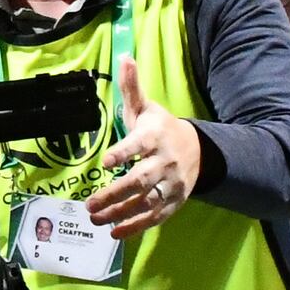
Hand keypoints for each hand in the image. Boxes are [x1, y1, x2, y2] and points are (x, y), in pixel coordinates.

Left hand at [83, 58, 202, 237]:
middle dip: (115, 193)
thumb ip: (132, 87)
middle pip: (140, 180)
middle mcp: (164, 162)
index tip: (105, 161)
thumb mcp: (146, 108)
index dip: (123, 152)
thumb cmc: (161, 128)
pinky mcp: (173, 202)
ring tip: (95, 218)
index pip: (138, 145)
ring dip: (120, 213)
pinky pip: (155, 217)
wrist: (199, 151)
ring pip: (146, 202)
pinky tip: (114, 232)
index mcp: (154, 137)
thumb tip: (124, 56)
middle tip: (90, 203)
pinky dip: (135, 227)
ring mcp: (170, 185)